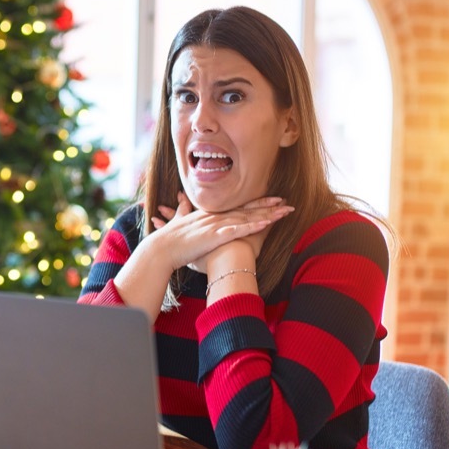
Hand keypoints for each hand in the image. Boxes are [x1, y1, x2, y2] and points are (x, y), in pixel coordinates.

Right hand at [148, 193, 293, 274]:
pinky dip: (252, 226)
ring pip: (246, 218)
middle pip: (246, 210)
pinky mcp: (214, 236)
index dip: (255, 202)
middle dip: (268, 206)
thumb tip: (181, 201)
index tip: (271, 199)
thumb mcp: (177, 221)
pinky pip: (237, 230)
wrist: (161, 249)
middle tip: (286, 203)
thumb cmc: (169, 239)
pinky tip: (265, 223)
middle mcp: (215, 216)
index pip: (237, 206)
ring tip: (284, 212)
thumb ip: (182, 210)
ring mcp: (215, 225)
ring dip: (266, 215)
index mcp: (210, 214)